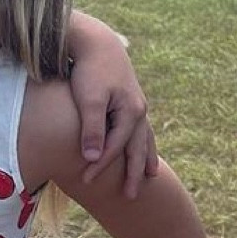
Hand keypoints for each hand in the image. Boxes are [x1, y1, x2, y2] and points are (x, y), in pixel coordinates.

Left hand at [66, 19, 160, 196]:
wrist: (96, 41)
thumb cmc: (89, 70)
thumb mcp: (89, 99)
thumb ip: (92, 129)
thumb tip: (94, 158)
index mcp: (131, 112)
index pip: (115, 148)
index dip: (101, 166)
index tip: (86, 181)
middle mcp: (139, 110)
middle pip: (137, 148)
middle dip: (134, 173)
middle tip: (132, 197)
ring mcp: (137, 105)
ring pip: (143, 138)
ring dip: (145, 158)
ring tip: (150, 176)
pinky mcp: (129, 99)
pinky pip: (139, 128)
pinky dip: (142, 141)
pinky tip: (142, 146)